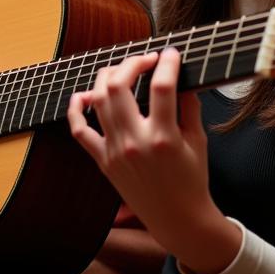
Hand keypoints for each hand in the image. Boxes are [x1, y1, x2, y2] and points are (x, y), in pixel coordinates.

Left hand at [67, 48, 241, 273]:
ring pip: (98, 100)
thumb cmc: (192, 181)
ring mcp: (115, 152)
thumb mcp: (198, 139)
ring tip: (124, 71)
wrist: (177, 220)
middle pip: (118, 86)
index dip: (167, 63)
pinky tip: (85, 95)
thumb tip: (180, 76)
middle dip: (132, 62)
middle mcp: (134, 143)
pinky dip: (77, 110)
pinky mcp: (103, 161)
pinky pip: (80, 131)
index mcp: (164, 137)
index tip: (171, 54)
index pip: (161, 87)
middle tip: (147, 59)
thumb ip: (189, 104)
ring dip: (108, 77)